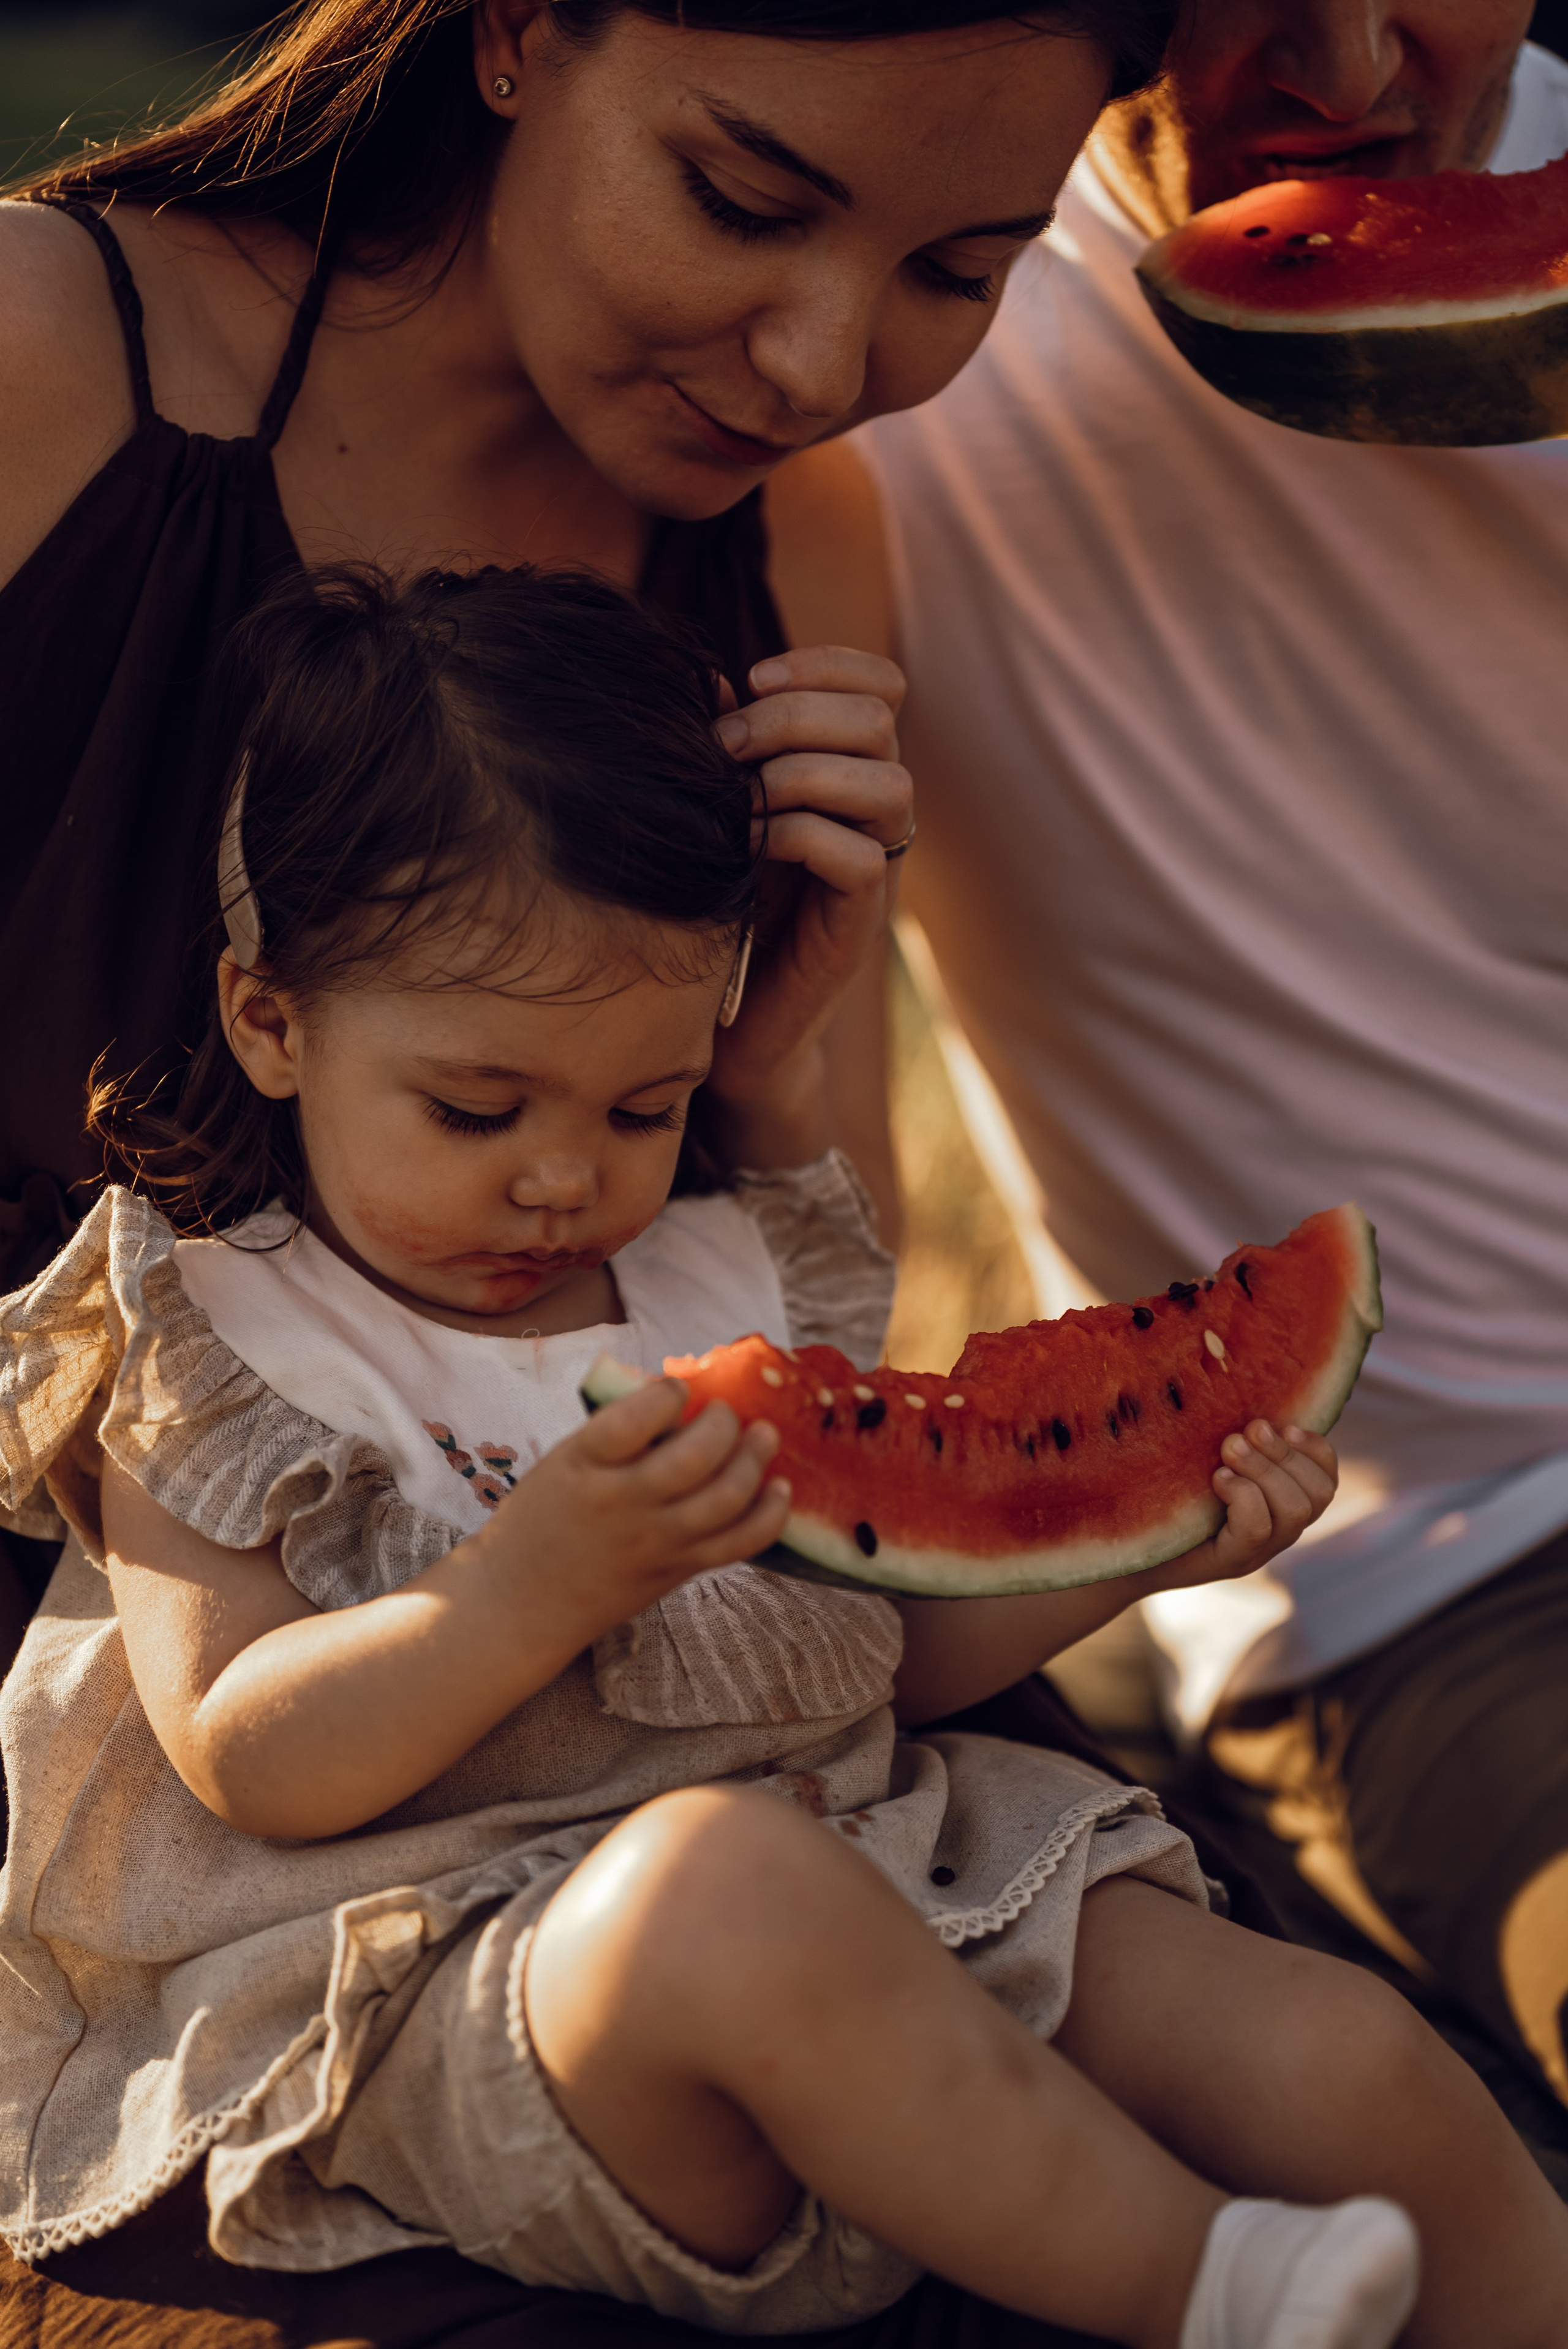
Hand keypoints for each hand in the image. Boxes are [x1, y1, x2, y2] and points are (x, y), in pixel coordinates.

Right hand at [478, 1378, 791, 1648]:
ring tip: (763, 1435)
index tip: (677, 1387)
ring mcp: (657, 1541)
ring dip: (755, 1459)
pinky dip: (770, 1513)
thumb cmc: (541, 1520)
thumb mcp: (562, 1462)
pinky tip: (780, 1487)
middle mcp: (624, 1504)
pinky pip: (740, 1543)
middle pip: (695, 1459)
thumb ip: (615, 1433)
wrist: (523, 1602)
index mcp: (583, 1466)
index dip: (667, 1394)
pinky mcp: (680, 1570)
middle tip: (725, 1411)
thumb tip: (680, 1395)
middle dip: (723, 1423)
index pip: (633, 1421)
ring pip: (726, 1498)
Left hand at [707, 646, 910, 1154]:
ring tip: (742, 795)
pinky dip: (802, 836)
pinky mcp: (856, 927)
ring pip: (890, 785)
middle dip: (794, 715)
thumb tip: (712, 680)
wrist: (727, 1022)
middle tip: (726, 746)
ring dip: (804, 772)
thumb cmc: (719, 906)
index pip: (881, 687)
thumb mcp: (718, 810)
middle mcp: (873, 816)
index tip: (755, 678)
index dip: (828, 664)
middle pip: (880, 721)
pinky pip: (862, 860)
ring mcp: (873, 870)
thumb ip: (726, 746)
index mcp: (848, 772)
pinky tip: (751, 844)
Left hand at [1157, 1420, 1337, 1591]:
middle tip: (1246, 1432)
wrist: (1123, 1545)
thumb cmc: (1165, 1491)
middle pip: (1318, 1493)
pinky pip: (1258, 1529)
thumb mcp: (1204, 1456)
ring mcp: (1258, 1551)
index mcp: (1280, 1500)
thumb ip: (1233, 1437)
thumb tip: (1248, 1405)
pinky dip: (1243, 1495)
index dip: (1317, 1448)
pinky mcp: (1230, 1561)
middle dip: (1285, 1454)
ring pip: (1295, 1511)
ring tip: (1229, 1451)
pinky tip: (1218, 1479)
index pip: (1327, 1478)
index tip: (1286, 1426)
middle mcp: (1278, 1529)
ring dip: (1264, 1470)